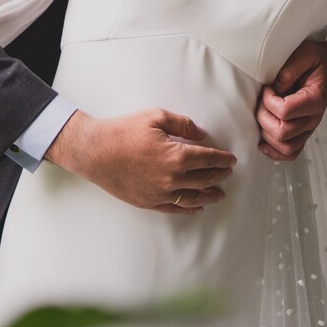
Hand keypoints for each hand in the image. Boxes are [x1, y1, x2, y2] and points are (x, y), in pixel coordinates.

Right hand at [46, 109, 236, 215]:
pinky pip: (174, 209)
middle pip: (204, 179)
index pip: (208, 159)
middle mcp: (172, 179)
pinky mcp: (148, 202)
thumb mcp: (156, 117)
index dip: (222, 159)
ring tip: (219, 194)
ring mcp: (160, 194)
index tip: (231, 159)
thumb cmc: (124, 131)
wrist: (95, 151)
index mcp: (177, 156)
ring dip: (209, 195)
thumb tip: (202, 135)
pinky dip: (189, 208)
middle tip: (227, 173)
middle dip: (219, 175)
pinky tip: (197, 206)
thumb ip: (183, 125)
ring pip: (193, 197)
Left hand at [255, 37, 326, 161]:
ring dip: (267, 135)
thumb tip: (275, 89)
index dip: (268, 101)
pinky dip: (275, 151)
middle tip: (261, 102)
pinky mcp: (303, 132)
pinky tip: (263, 142)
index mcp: (315, 99)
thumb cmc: (316, 58)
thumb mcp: (305, 53)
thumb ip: (289, 70)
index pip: (285, 112)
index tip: (267, 88)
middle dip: (263, 117)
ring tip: (263, 116)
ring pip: (285, 147)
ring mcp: (309, 128)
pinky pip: (290, 153)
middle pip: (282, 133)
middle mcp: (314, 118)